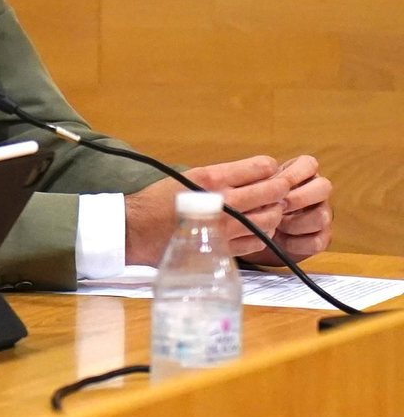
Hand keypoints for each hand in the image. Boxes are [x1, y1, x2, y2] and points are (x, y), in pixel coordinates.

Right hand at [124, 155, 295, 265]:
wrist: (137, 229)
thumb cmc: (160, 199)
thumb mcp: (188, 176)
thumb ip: (222, 176)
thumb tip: (257, 176)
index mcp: (212, 179)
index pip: (262, 167)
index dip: (270, 168)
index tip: (267, 172)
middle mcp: (223, 202)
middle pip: (273, 193)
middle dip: (280, 190)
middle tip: (276, 191)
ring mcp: (226, 228)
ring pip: (271, 219)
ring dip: (274, 213)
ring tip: (266, 210)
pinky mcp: (224, 249)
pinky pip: (258, 241)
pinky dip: (263, 234)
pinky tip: (255, 229)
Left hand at [239, 155, 334, 265]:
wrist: (251, 233)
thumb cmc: (251, 203)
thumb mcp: (251, 190)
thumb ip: (258, 184)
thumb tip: (259, 186)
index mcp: (300, 174)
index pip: (310, 164)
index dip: (294, 174)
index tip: (277, 184)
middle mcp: (314, 192)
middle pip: (324, 187)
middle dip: (299, 198)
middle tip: (278, 206)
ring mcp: (321, 214)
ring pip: (323, 215)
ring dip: (296, 223)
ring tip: (276, 226)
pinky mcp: (320, 238)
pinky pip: (318, 241)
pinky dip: (297, 243)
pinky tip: (280, 242)